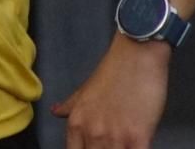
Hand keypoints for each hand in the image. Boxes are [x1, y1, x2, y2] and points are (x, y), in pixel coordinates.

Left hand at [51, 35, 169, 147]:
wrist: (137, 55)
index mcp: (76, 123)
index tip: (94, 148)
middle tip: (112, 145)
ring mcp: (115, 137)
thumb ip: (70, 106)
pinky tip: (138, 146)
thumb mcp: (85, 90)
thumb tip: (55, 112)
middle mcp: (92, 133)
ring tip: (124, 145)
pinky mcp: (139, 138)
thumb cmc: (113, 71)